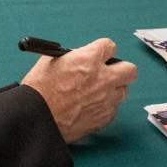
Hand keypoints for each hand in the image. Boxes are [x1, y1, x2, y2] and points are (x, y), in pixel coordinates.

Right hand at [20, 38, 137, 142]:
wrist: (36, 120)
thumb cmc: (38, 90)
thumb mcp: (51, 61)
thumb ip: (72, 56)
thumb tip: (81, 57)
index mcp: (89, 59)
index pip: (110, 46)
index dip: (103, 50)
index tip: (99, 55)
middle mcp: (103, 78)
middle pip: (130, 69)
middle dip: (121, 69)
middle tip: (109, 72)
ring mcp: (106, 100)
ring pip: (123, 91)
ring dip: (113, 89)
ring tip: (96, 93)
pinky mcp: (104, 118)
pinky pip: (113, 109)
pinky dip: (105, 107)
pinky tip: (90, 108)